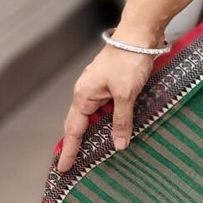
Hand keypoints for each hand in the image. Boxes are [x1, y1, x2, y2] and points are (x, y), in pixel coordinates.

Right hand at [54, 43, 162, 170]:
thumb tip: (119, 144)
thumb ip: (121, 120)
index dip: (69, 150)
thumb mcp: (126, 94)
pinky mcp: (111, 83)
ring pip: (93, 116)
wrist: (140, 34)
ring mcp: (98, 87)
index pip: (74, 130)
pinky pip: (104, 107)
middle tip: (74, 165)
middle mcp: (87, 91)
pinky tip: (114, 129)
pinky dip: (107, 121)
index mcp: (83, 95)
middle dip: (76, 144)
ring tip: (93, 153)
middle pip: (79, 124)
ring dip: (94, 133)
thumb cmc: (129, 60)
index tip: (63, 168)